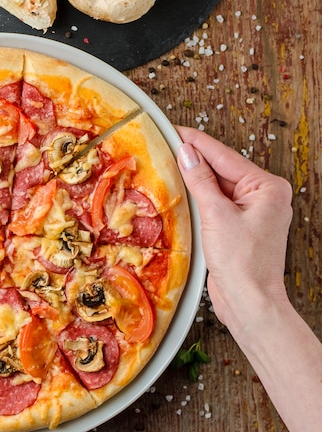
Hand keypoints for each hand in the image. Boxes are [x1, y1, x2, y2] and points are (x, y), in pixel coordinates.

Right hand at [176, 127, 292, 334]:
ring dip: (194, 177)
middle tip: (164, 144)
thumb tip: (187, 152)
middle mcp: (263, 196)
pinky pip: (215, 202)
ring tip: (167, 162)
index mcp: (267, 187)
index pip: (225, 156)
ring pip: (216, 185)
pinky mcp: (238, 225)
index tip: (174, 129)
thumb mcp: (216, 216)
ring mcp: (251, 211)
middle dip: (194, 158)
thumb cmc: (243, 263)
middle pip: (221, 168)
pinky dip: (198, 195)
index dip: (196, 142)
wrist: (249, 302)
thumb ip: (201, 180)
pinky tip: (181, 189)